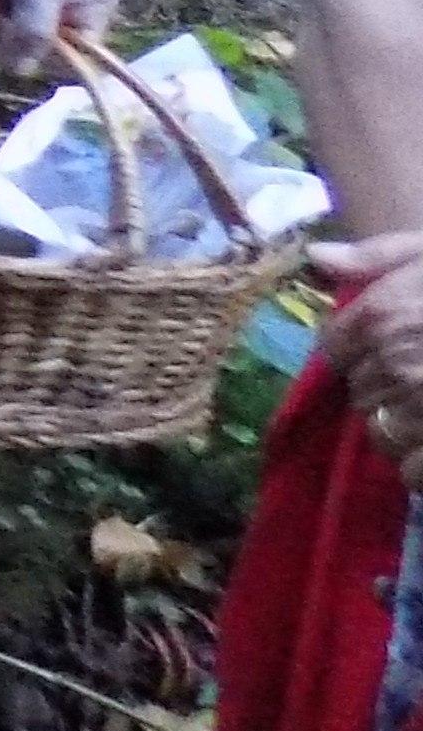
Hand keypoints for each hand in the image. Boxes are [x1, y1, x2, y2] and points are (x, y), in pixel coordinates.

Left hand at [314, 236, 422, 462]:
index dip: (361, 352)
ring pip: (381, 435)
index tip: (392, 351)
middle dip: (387, 390)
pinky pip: (411, 473)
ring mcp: (422, 412)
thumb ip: (381, 257)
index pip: (335, 349)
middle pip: (361, 394)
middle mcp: (394, 366)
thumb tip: (317, 258)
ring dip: (405, 430)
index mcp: (384, 317)